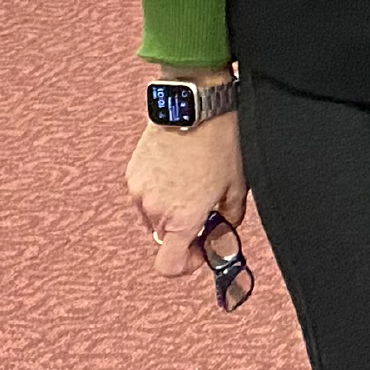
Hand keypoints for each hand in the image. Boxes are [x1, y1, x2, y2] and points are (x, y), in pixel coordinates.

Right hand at [127, 93, 247, 280]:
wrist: (194, 104)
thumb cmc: (220, 141)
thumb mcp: (237, 184)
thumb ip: (229, 216)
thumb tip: (224, 229)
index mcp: (182, 217)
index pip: (169, 265)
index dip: (187, 264)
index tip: (201, 251)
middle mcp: (155, 209)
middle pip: (166, 238)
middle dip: (186, 230)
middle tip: (207, 209)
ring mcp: (139, 191)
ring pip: (155, 216)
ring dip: (172, 209)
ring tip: (194, 182)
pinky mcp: (132, 172)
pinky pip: (146, 194)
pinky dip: (161, 190)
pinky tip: (180, 169)